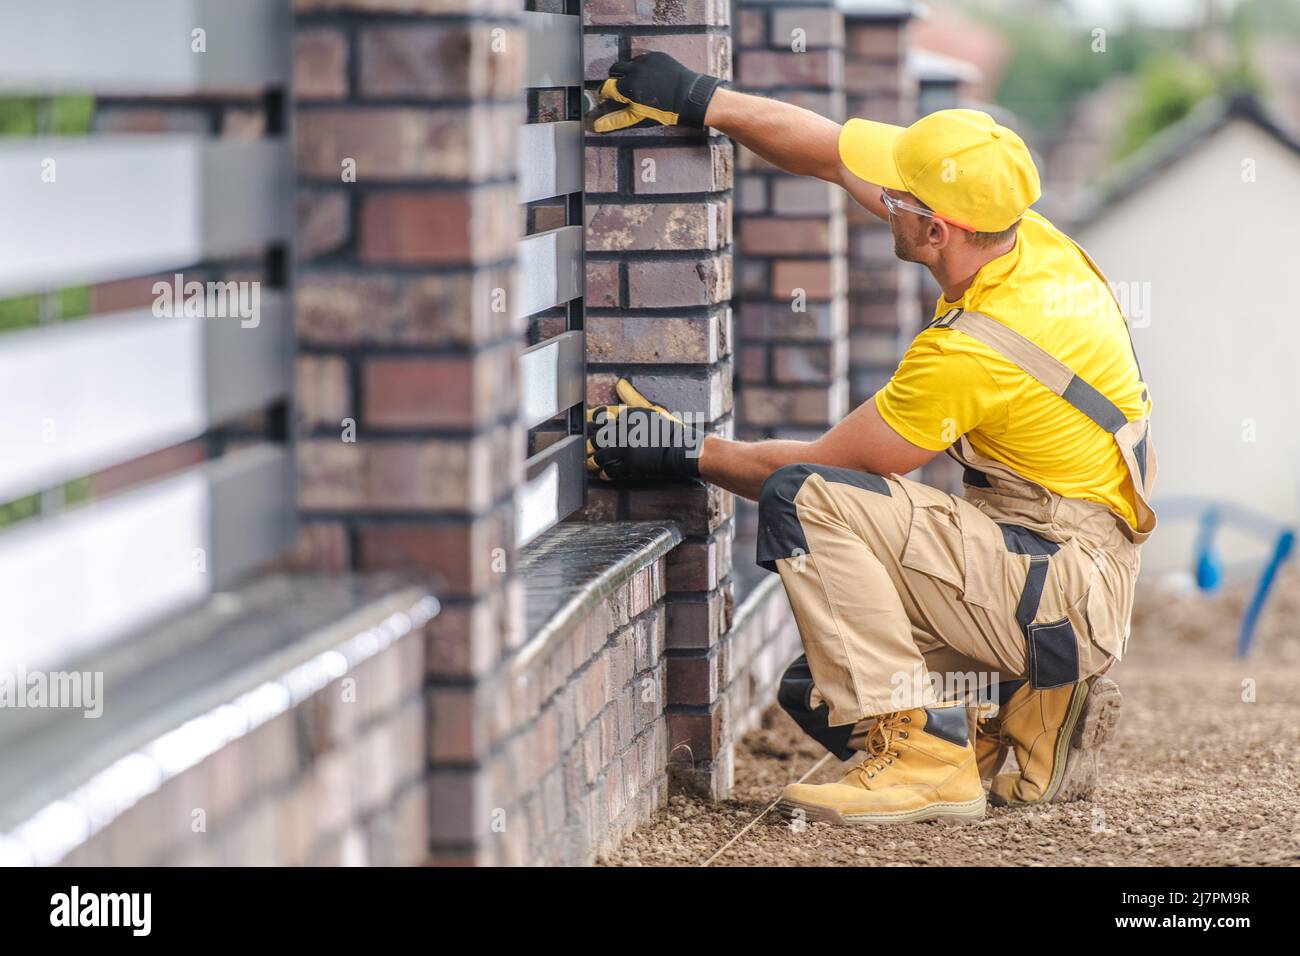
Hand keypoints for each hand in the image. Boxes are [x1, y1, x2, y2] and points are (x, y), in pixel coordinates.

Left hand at [586, 379, 701, 479]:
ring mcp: (625, 449)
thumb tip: (620, 383)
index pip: (601, 416)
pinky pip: (611, 471)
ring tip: (590, 463)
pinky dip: (605, 473)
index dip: (591, 420)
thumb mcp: (650, 409)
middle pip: (597, 438)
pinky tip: (603, 473)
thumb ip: (632, 397)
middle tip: (585, 448)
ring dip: (593, 461)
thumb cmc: (668, 428)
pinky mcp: (629, 465)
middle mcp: (623, 430)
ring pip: (600, 456)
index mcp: (627, 415)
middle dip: (590, 444)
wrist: (681, 448)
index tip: (586, 423)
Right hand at [592, 53, 722, 131]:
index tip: (608, 97)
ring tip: (639, 84)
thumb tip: (596, 126)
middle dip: (615, 79)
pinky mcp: (656, 55)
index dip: (606, 93)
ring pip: (629, 63)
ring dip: (629, 72)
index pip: (606, 86)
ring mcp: (646, 60)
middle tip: (622, 89)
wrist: (688, 98)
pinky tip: (651, 78)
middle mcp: (634, 70)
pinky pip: (643, 59)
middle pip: (614, 70)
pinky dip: (643, 67)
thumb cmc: (664, 112)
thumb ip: (616, 120)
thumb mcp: (638, 117)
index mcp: (628, 87)